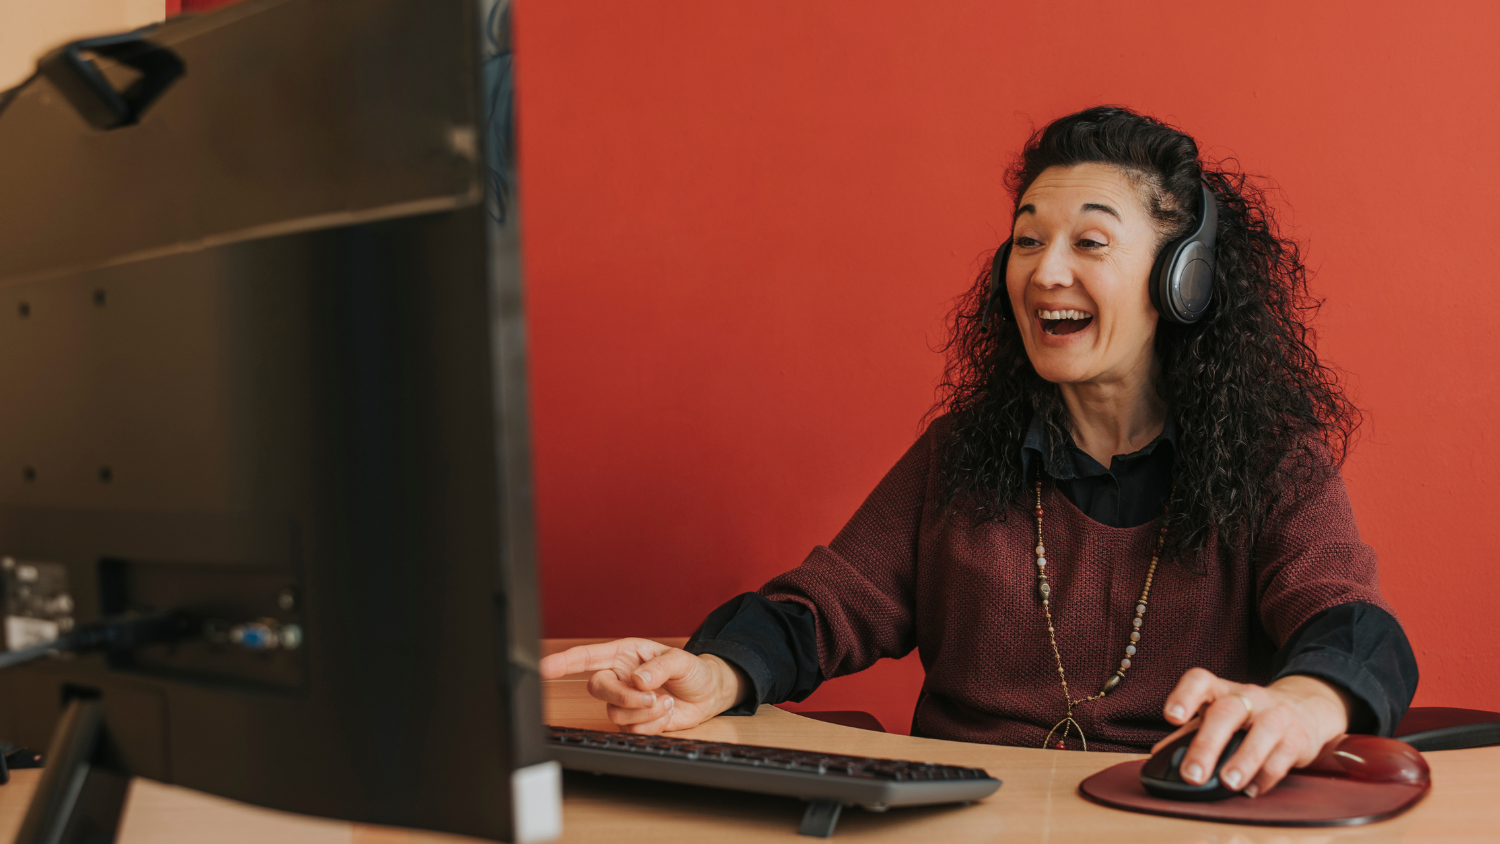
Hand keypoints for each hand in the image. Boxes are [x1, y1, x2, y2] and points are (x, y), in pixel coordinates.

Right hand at [539, 638, 748, 733]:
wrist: (708, 694)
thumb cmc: (692, 670)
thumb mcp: (681, 660)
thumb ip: (659, 667)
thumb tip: (638, 679)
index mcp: (625, 654)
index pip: (588, 657)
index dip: (564, 662)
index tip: (544, 668)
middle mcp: (620, 677)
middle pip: (598, 688)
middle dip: (623, 695)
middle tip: (650, 696)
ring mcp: (625, 701)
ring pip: (615, 711)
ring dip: (644, 710)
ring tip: (666, 701)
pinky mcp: (634, 721)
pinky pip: (631, 728)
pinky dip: (652, 723)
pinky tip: (666, 712)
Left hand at [1152, 668, 1353, 796]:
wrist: (1304, 708)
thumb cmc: (1247, 715)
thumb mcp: (1216, 716)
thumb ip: (1188, 733)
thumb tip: (1159, 756)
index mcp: (1221, 690)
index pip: (1200, 681)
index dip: (1184, 697)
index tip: (1171, 717)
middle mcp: (1248, 698)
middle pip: (1226, 712)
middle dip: (1207, 744)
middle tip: (1192, 775)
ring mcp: (1275, 716)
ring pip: (1261, 733)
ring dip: (1243, 760)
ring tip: (1228, 784)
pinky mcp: (1297, 738)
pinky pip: (1282, 758)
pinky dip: (1265, 776)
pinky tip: (1251, 790)